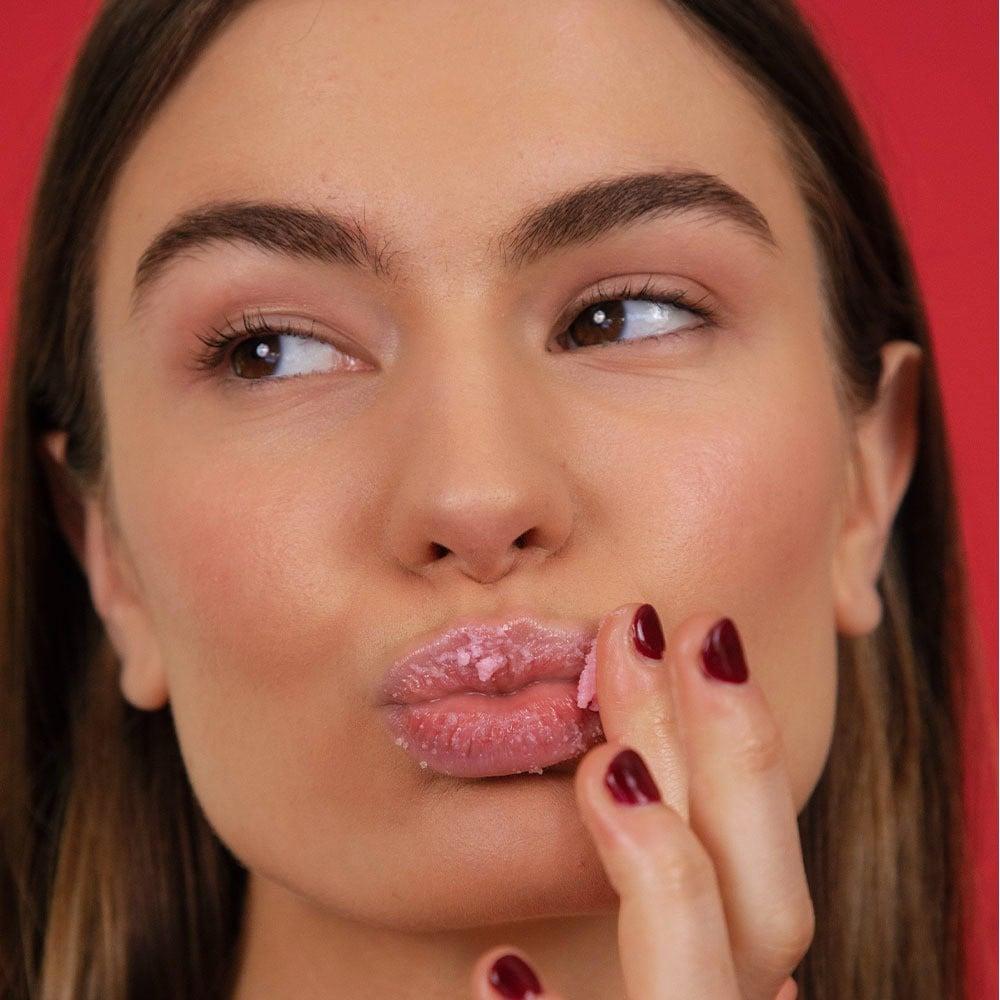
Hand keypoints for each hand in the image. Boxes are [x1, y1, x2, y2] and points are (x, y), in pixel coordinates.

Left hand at [469, 603, 814, 998]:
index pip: (768, 874)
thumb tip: (647, 779)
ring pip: (697, 992)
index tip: (699, 629)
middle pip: (767, 914)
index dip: (748, 753)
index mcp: (727, 974)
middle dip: (722, 765)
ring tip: (607, 771)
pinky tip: (501, 965)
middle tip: (637, 634)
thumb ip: (664, 883)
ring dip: (667, 876)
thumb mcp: (637, 944)